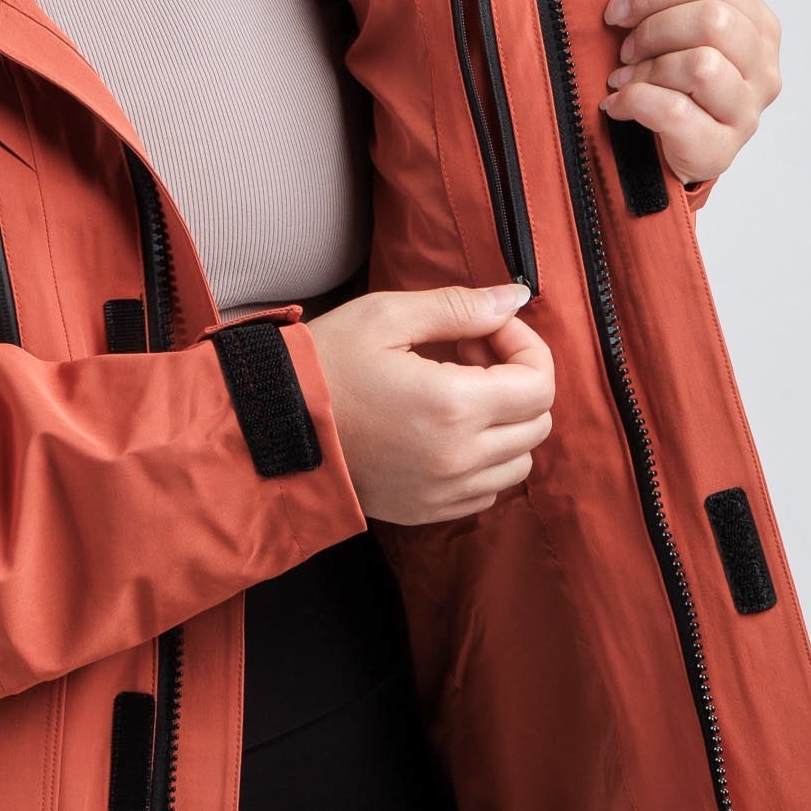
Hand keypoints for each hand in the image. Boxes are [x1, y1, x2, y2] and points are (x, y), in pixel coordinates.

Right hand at [305, 282, 553, 525]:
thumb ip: (460, 306)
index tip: (487, 329)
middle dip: (517, 381)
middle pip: (537, 424)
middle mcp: (458, 458)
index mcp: (454, 405)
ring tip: (458, 394)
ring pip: (519, 462)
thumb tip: (514, 298)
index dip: (525, 346)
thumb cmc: (323, 365)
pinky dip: (483, 461)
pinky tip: (445, 431)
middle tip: (469, 354)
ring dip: (505, 424)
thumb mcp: (387, 316)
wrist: (269, 428)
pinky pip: (486, 492)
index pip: (540, 384)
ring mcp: (443, 492)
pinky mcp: (426, 511)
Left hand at [599, 0, 781, 187]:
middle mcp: (765, 67)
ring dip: (646, 70)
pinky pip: (679, 113)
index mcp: (756, 22)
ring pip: (701, 65)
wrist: (629, 139)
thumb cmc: (645, 64)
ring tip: (624, 80)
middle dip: (652, 30)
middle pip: (712, 20)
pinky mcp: (720, 151)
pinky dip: (636, 103)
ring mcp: (748, 112)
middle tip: (624, 50)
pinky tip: (617, 106)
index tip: (616, 11)